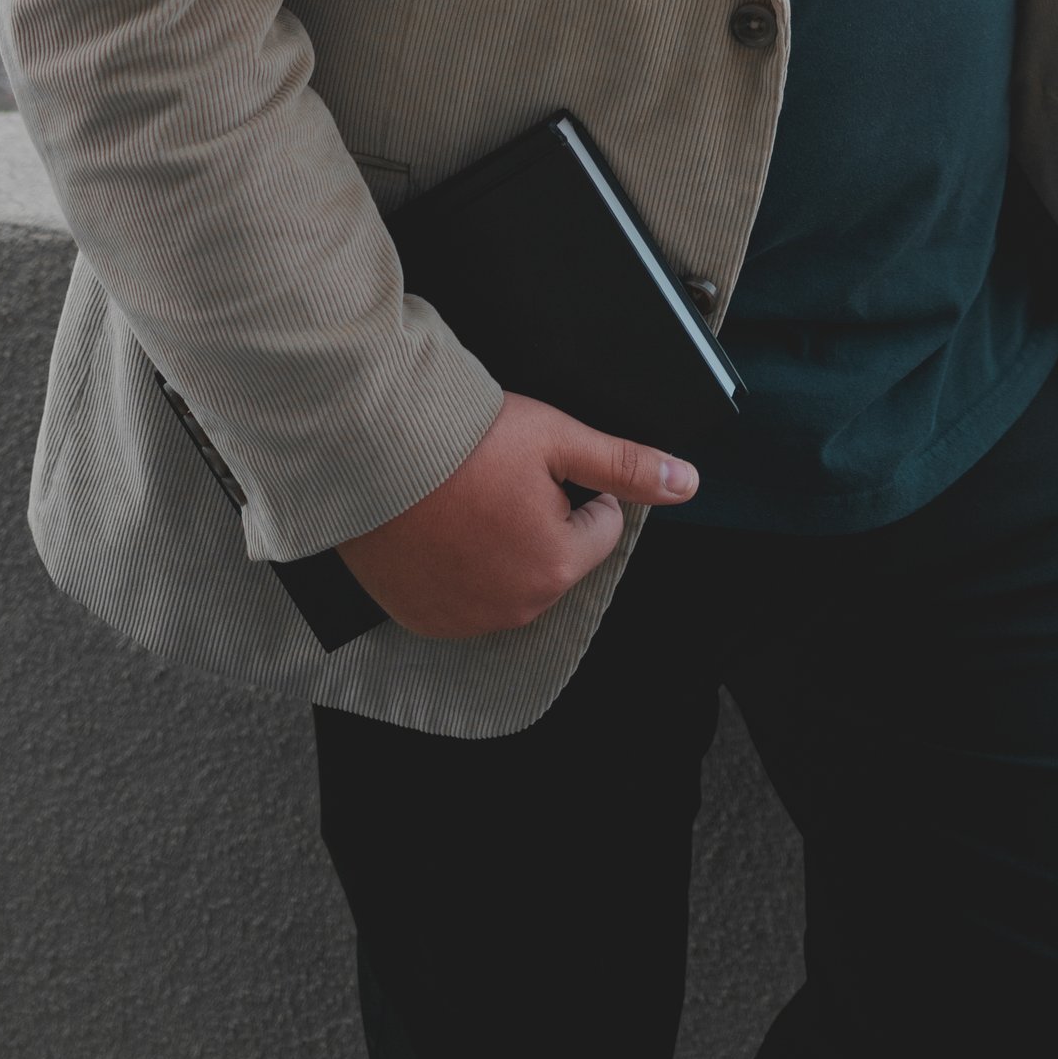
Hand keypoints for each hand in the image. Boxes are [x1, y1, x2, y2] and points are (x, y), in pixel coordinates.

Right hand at [335, 393, 697, 639]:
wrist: (371, 451)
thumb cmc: (462, 442)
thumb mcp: (559, 438)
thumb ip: (625, 466)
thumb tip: (686, 483)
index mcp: (558, 565)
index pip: (600, 525)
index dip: (578, 486)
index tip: (537, 465)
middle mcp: (517, 606)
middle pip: (556, 556)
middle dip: (540, 519)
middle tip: (497, 479)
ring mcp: (466, 619)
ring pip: (510, 578)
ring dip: (500, 546)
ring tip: (466, 500)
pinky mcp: (425, 619)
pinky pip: (462, 596)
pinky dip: (458, 568)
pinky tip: (440, 529)